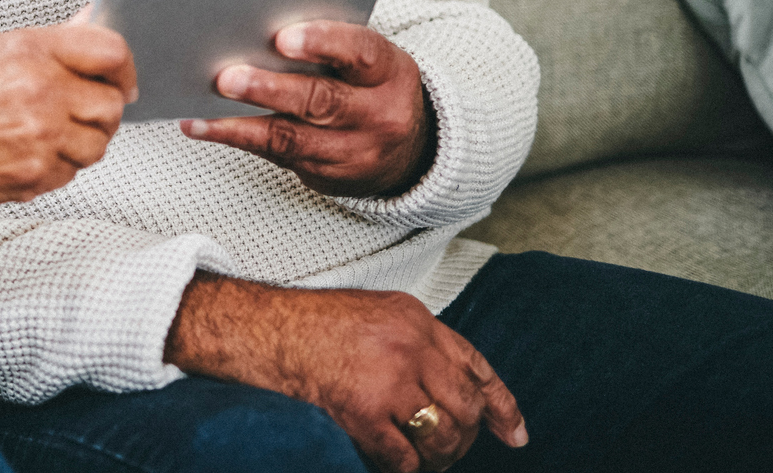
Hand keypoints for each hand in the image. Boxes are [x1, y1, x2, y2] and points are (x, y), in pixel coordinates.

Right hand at [0, 20, 135, 206]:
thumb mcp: (3, 48)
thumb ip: (57, 38)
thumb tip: (93, 18)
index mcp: (34, 53)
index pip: (111, 52)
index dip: (125, 69)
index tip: (122, 80)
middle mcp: (42, 94)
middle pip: (112, 105)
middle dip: (102, 110)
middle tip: (78, 109)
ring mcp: (41, 138)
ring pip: (99, 144)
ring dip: (82, 141)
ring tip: (49, 132)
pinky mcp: (37, 175)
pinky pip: (74, 172)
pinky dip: (59, 165)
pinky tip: (33, 150)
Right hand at [165, 275, 527, 472]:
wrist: (257, 328)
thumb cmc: (304, 324)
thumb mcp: (372, 315)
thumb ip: (413, 342)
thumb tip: (447, 388)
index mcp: (414, 318)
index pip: (476, 365)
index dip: (501, 406)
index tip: (515, 434)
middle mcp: (409, 343)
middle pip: (465, 406)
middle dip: (462, 440)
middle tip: (447, 455)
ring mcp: (388, 376)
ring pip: (441, 435)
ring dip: (435, 459)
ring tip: (421, 463)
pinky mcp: (363, 408)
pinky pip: (404, 456)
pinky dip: (403, 470)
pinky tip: (392, 467)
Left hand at [181, 21, 433, 196]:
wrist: (408, 151)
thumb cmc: (371, 87)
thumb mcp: (369, 61)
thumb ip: (329, 43)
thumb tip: (259, 19)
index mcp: (390, 73)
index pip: (361, 53)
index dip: (322, 43)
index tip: (282, 38)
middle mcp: (378, 115)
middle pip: (321, 101)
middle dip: (269, 88)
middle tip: (227, 77)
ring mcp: (353, 151)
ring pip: (292, 137)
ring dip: (240, 123)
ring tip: (202, 110)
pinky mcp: (327, 176)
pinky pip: (276, 157)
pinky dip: (236, 138)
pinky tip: (202, 126)